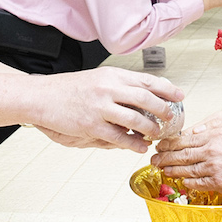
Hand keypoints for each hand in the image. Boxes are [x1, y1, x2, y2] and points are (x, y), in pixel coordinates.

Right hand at [32, 67, 184, 152]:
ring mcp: (101, 107)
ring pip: (137, 119)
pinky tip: (140, 147)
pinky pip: (120, 137)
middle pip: (147, 98)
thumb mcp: (97, 79)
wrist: (41, 96)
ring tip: (156, 134)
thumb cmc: (69, 89)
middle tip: (171, 118)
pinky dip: (134, 144)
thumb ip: (119, 86)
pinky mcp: (92, 125)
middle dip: (163, 110)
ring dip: (151, 129)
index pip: (147, 79)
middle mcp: (109, 88)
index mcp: (112, 75)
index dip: (167, 88)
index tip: (180, 95)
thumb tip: (143, 97)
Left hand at [152, 101, 221, 199]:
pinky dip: (189, 183)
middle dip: (165, 157)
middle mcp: (212, 151)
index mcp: (217, 136)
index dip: (172, 143)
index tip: (162, 144)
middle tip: (153, 158)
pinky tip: (183, 182)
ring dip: (172, 170)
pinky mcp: (217, 183)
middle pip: (182, 154)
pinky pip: (198, 183)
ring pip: (186, 169)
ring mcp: (213, 168)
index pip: (188, 138)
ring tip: (162, 170)